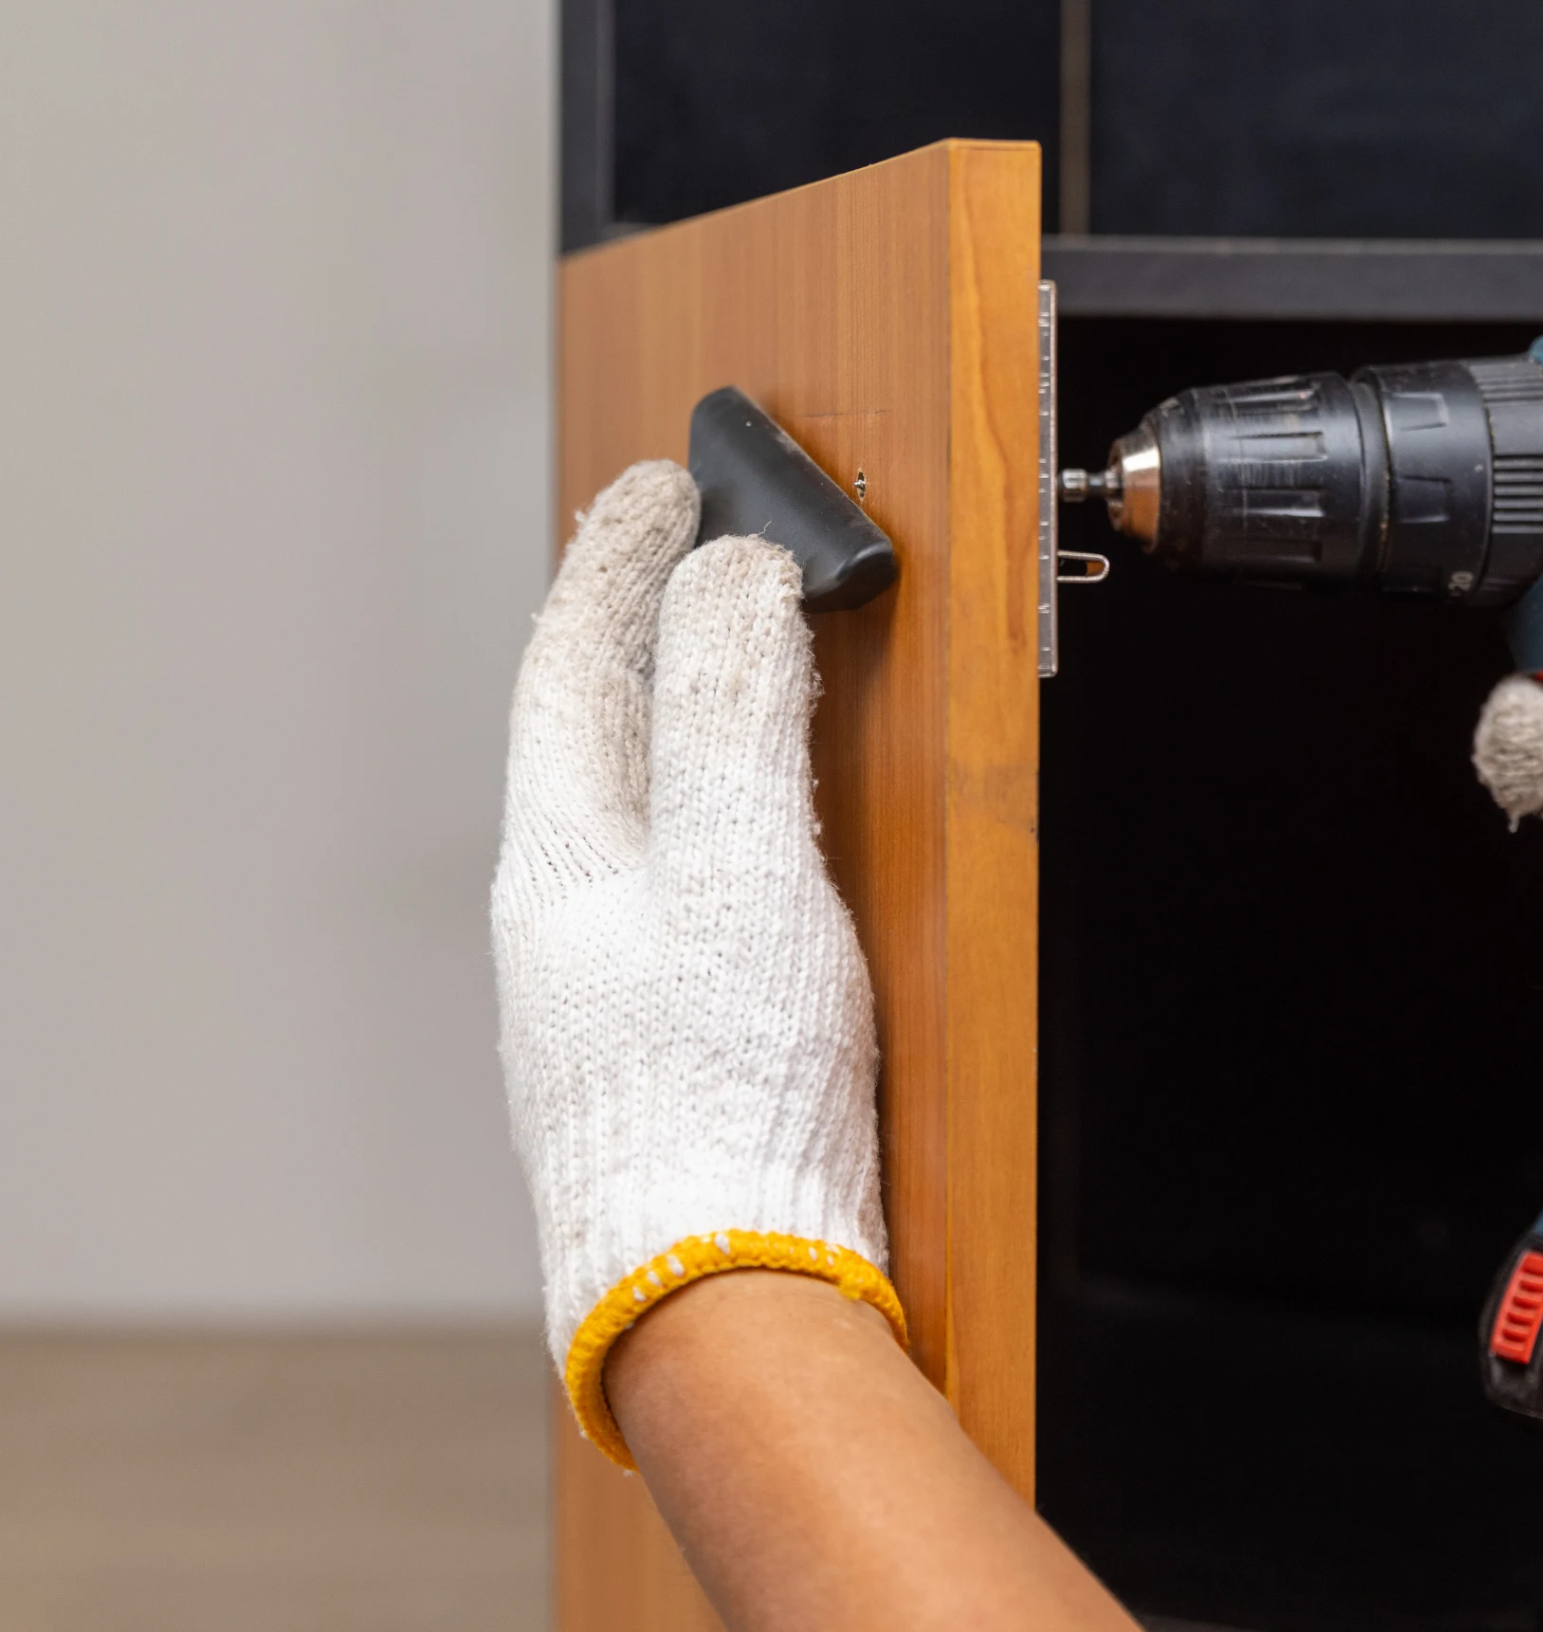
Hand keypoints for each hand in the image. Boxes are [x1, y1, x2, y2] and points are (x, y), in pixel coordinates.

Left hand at [492, 461, 896, 1464]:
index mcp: (564, 857)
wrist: (730, 1290)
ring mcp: (607, 975)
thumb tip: (736, 574)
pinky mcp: (664, 1030)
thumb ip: (738, 717)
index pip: (574, 661)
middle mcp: (567, 910)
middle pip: (592, 723)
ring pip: (631, 794)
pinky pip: (672, 862)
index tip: (661, 480)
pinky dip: (707, 792)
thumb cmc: (727, 1094)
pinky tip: (749, 816)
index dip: (617, 559)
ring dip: (672, 699)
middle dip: (640, 617)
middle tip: (689, 536)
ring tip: (719, 643)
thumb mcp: (744, 872)